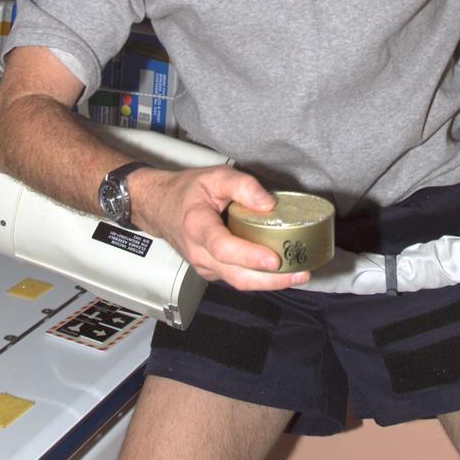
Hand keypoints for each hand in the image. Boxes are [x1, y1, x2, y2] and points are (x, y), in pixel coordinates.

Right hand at [128, 164, 310, 290]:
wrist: (159, 207)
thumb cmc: (187, 191)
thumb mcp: (214, 176)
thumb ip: (243, 185)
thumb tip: (269, 203)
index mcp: (197, 226)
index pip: (223, 247)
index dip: (249, 255)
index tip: (274, 258)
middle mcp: (199, 253)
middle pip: (237, 275)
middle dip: (271, 280)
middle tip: (300, 273)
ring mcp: (204, 266)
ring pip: (238, 282)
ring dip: (269, 282)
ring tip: (298, 274)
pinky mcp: (211, 271)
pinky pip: (236, 278)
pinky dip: (259, 278)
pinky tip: (279, 271)